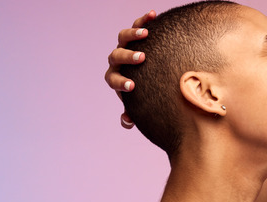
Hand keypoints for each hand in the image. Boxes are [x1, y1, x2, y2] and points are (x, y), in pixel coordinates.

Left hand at [105, 10, 155, 127]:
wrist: (145, 78)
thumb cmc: (141, 95)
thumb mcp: (137, 106)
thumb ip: (132, 115)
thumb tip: (127, 121)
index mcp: (115, 79)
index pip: (113, 80)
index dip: (121, 83)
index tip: (132, 86)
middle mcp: (117, 62)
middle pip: (116, 56)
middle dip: (128, 57)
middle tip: (141, 58)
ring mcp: (124, 47)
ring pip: (122, 37)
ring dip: (133, 34)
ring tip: (146, 34)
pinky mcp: (134, 36)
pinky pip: (137, 25)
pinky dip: (143, 20)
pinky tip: (153, 14)